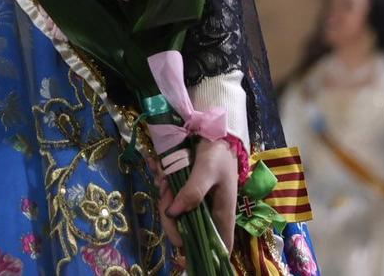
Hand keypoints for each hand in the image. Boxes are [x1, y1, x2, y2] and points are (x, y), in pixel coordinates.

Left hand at [160, 136, 238, 250]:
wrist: (213, 130)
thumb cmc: (218, 153)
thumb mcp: (207, 170)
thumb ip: (192, 192)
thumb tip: (173, 213)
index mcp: (222, 216)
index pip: (218, 247)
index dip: (201, 252)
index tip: (180, 244)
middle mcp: (210, 215)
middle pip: (187, 232)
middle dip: (171, 215)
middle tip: (166, 190)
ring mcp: (198, 204)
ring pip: (176, 215)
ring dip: (165, 197)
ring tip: (165, 175)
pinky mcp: (188, 193)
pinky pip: (172, 198)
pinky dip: (164, 186)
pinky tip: (161, 170)